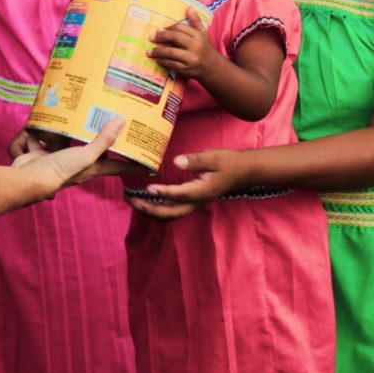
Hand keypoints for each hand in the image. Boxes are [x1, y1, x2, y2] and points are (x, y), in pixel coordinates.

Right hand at [12, 117, 124, 187]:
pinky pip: (45, 137)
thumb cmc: (61, 171)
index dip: (134, 166)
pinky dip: (43, 131)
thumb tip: (121, 121)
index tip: (150, 165)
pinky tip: (44, 120)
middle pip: (94, 149)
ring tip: (77, 112)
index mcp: (93, 167)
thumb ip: (103, 140)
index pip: (119, 167)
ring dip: (69, 130)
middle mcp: (79, 163)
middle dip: (100, 136)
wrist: (28, 178)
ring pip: (68, 140)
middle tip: (111, 119)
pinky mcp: (44, 151)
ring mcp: (60, 157)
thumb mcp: (86, 156)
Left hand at [124, 148, 248, 220]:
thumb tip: (176, 161)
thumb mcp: (213, 157)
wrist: (242, 171)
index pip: (179, 195)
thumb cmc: (228, 162)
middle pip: (170, 213)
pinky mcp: (191, 201)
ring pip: (170, 214)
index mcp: (202, 191)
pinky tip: (146, 200)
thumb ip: (195, 160)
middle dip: (149, 209)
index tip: (148, 189)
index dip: (164, 193)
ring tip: (133, 202)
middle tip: (131, 200)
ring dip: (151, 211)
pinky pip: (172, 210)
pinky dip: (157, 208)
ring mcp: (193, 204)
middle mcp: (196, 202)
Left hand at [147, 7, 217, 80]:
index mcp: (198, 36)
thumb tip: (189, 7)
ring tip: (149, 51)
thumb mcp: (203, 33)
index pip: (180, 28)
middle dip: (161, 37)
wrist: (212, 68)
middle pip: (175, 38)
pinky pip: (171, 64)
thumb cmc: (205, 48)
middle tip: (151, 38)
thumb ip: (195, 21)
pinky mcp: (187, 69)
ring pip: (171, 52)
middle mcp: (195, 46)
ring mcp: (191, 59)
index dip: (168, 28)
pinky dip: (163, 62)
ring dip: (158, 51)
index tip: (159, 30)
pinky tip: (157, 60)